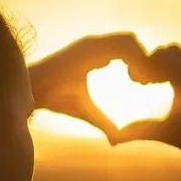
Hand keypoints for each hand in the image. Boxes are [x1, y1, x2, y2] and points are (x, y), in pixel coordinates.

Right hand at [28, 33, 147, 139]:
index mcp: (96, 55)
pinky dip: (133, 59)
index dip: (140, 64)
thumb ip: (104, 123)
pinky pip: (119, 45)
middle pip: (132, 41)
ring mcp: (92, 44)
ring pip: (130, 39)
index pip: (128, 49)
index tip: (142, 84)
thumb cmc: (57, 100)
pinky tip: (132, 79)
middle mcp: (95, 46)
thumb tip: (117, 141)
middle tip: (146, 83)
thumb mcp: (87, 112)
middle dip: (145, 59)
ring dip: (141, 59)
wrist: (34, 93)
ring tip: (140, 81)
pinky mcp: (87, 47)